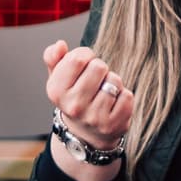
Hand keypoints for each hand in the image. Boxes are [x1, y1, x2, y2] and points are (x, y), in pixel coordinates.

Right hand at [43, 39, 134, 180]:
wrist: (85, 135)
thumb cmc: (73, 98)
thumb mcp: (58, 78)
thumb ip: (54, 57)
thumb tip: (59, 45)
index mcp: (56, 91)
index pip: (78, 57)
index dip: (85, 55)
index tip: (84, 65)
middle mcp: (73, 106)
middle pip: (99, 66)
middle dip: (99, 69)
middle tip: (94, 82)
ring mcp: (94, 118)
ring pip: (114, 80)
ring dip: (112, 83)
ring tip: (103, 94)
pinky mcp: (113, 125)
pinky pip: (127, 95)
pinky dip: (123, 96)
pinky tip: (113, 105)